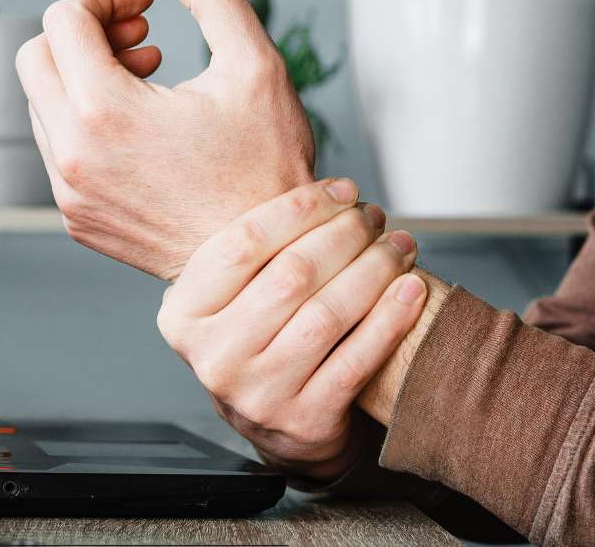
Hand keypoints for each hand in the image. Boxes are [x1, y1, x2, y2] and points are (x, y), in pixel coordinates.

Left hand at [16, 0, 313, 279]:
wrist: (263, 265)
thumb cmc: (266, 174)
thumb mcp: (254, 67)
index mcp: (105, 114)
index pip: (64, 19)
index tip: (146, 5)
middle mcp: (73, 156)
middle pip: (37, 55)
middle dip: (86, 32)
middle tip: (142, 40)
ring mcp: (69, 192)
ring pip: (43, 103)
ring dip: (86, 77)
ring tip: (149, 81)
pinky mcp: (76, 217)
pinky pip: (58, 148)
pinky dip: (87, 122)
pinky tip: (141, 127)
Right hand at [156, 179, 427, 480]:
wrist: (272, 421)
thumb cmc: (257, 335)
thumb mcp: (229, 294)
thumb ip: (252, 246)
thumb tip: (309, 172)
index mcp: (183, 315)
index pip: (242, 243)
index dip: (300, 209)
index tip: (343, 189)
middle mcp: (212, 356)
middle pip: (291, 275)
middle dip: (344, 235)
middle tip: (374, 216)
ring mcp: (255, 393)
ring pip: (328, 314)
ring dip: (375, 270)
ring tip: (399, 245)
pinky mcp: (303, 421)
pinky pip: (357, 358)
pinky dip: (391, 317)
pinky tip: (411, 288)